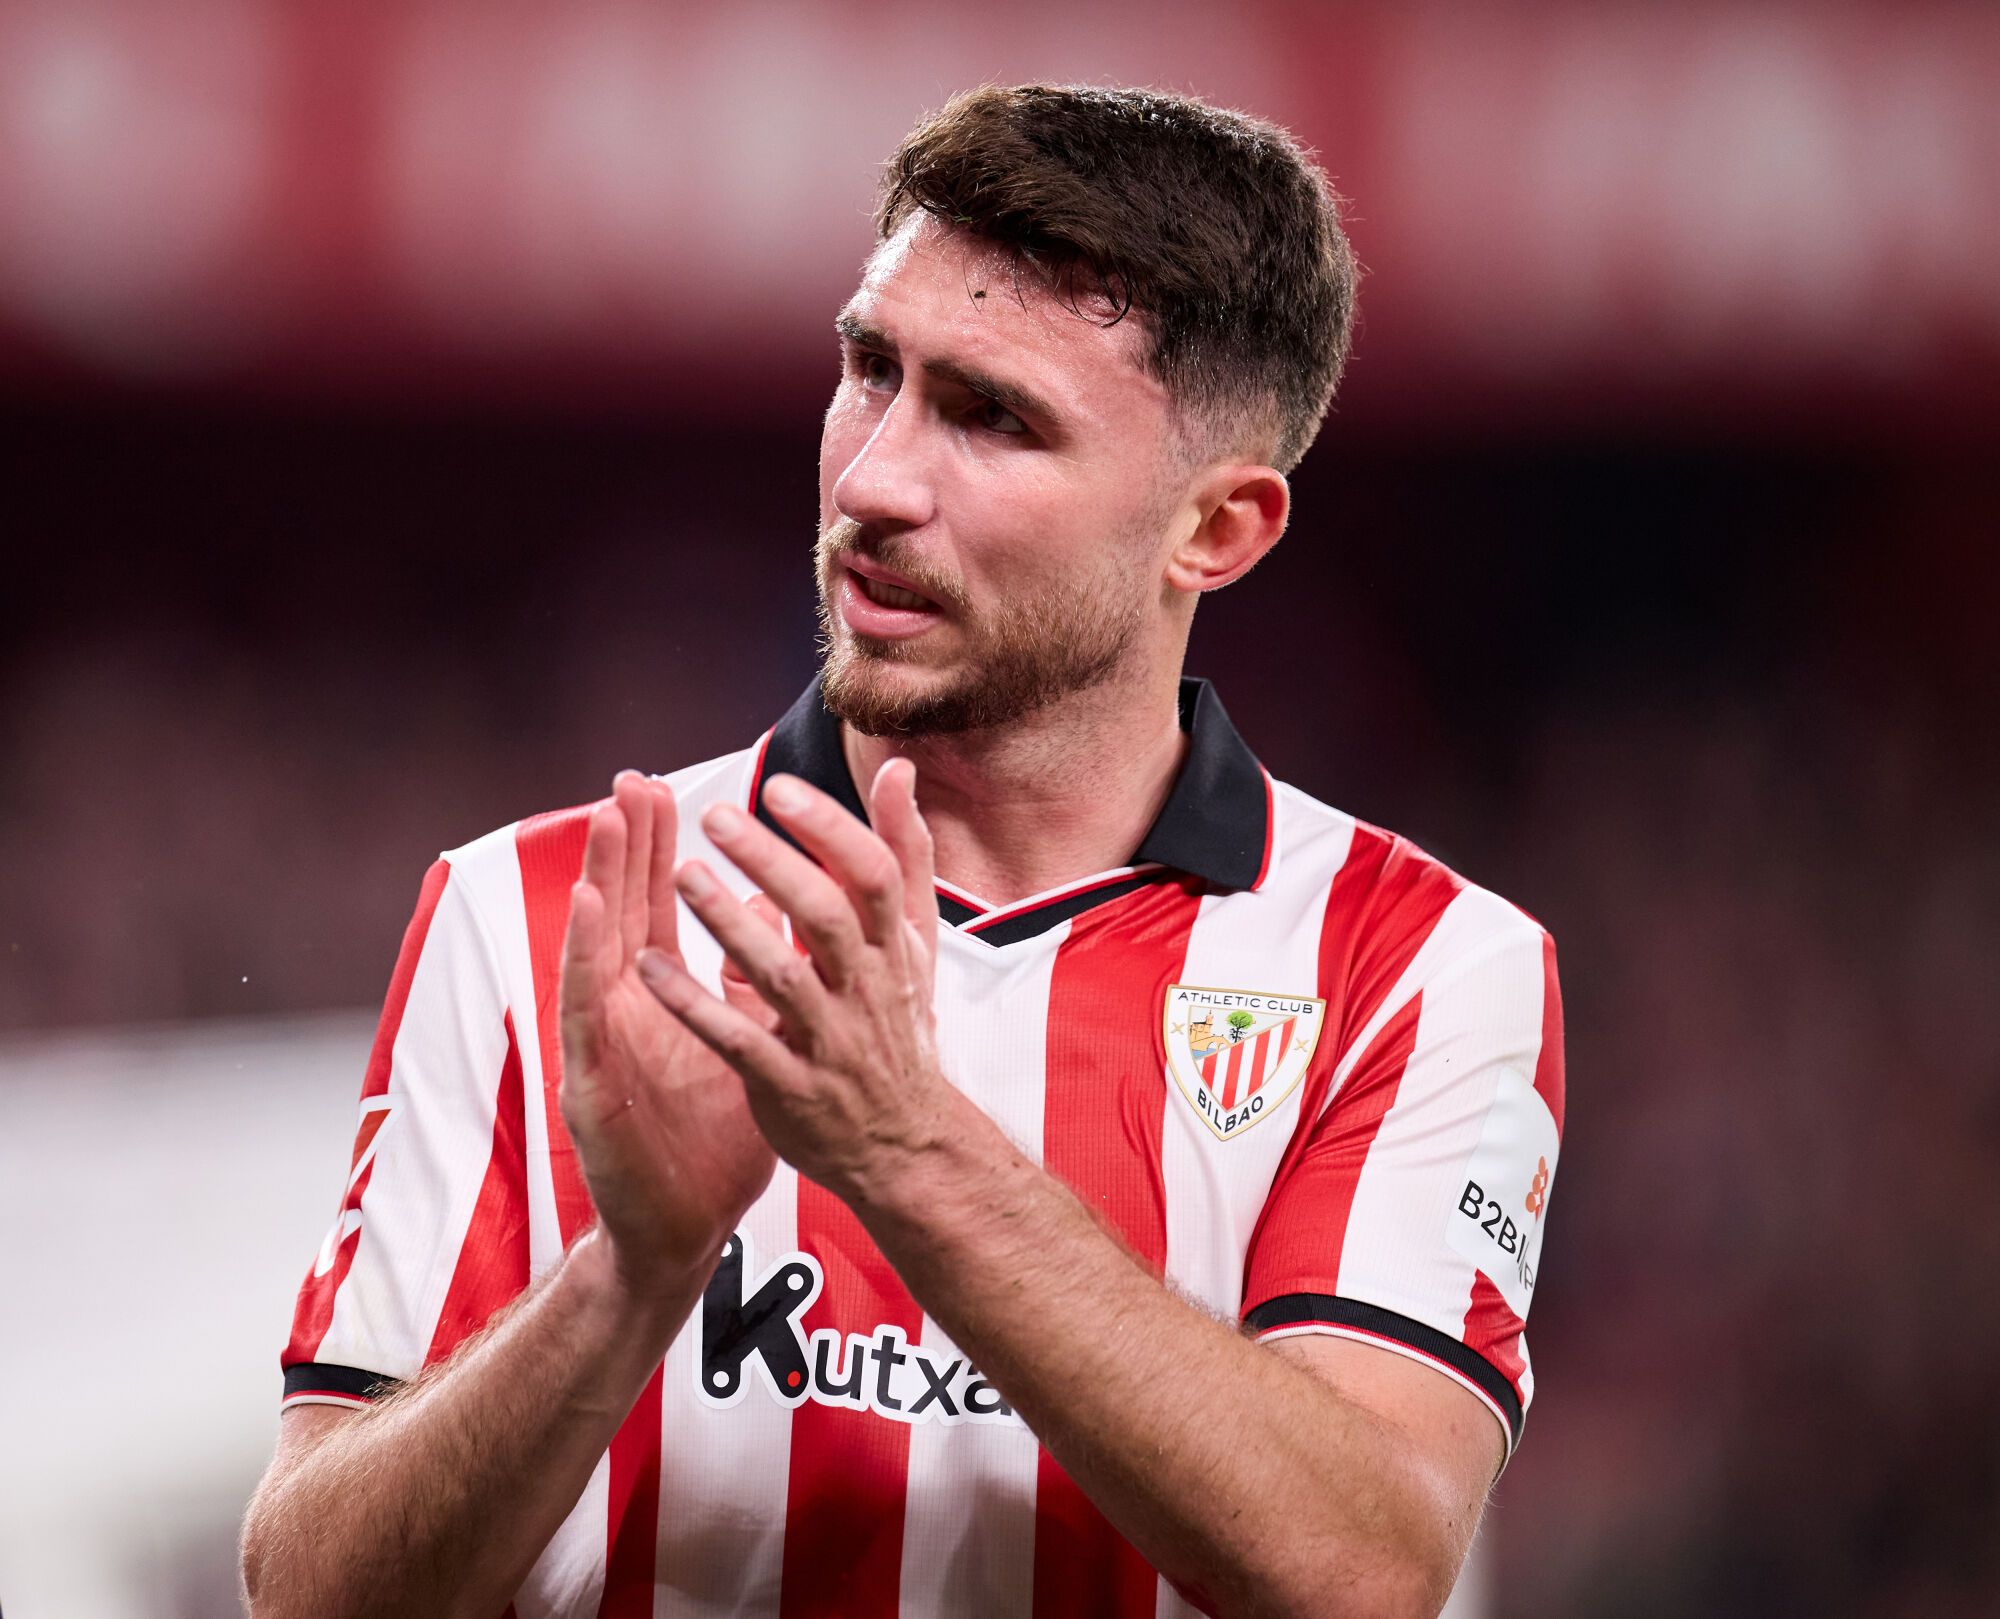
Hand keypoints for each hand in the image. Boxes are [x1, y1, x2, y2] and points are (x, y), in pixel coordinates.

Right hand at [558, 770, 783, 1300]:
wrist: (684, 1229)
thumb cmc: (712, 1138)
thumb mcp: (746, 1043)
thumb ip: (752, 977)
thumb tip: (777, 910)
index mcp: (667, 999)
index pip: (659, 908)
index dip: (658, 849)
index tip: (665, 789)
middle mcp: (630, 1012)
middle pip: (624, 912)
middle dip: (626, 846)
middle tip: (629, 780)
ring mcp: (607, 1047)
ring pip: (599, 951)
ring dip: (598, 884)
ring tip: (605, 825)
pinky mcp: (592, 1087)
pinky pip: (590, 1017)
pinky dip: (584, 963)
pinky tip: (589, 918)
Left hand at [637, 760, 958, 1205]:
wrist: (905, 1143)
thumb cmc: (899, 1027)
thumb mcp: (915, 940)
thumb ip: (906, 854)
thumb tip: (900, 770)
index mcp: (892, 948)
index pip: (872, 876)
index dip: (828, 830)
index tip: (775, 788)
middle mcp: (866, 990)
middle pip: (826, 916)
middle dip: (773, 864)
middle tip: (714, 816)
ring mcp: (830, 1042)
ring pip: (781, 977)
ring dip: (729, 926)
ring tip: (681, 875)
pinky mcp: (790, 1089)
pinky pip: (739, 1044)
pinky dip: (695, 1007)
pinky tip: (650, 969)